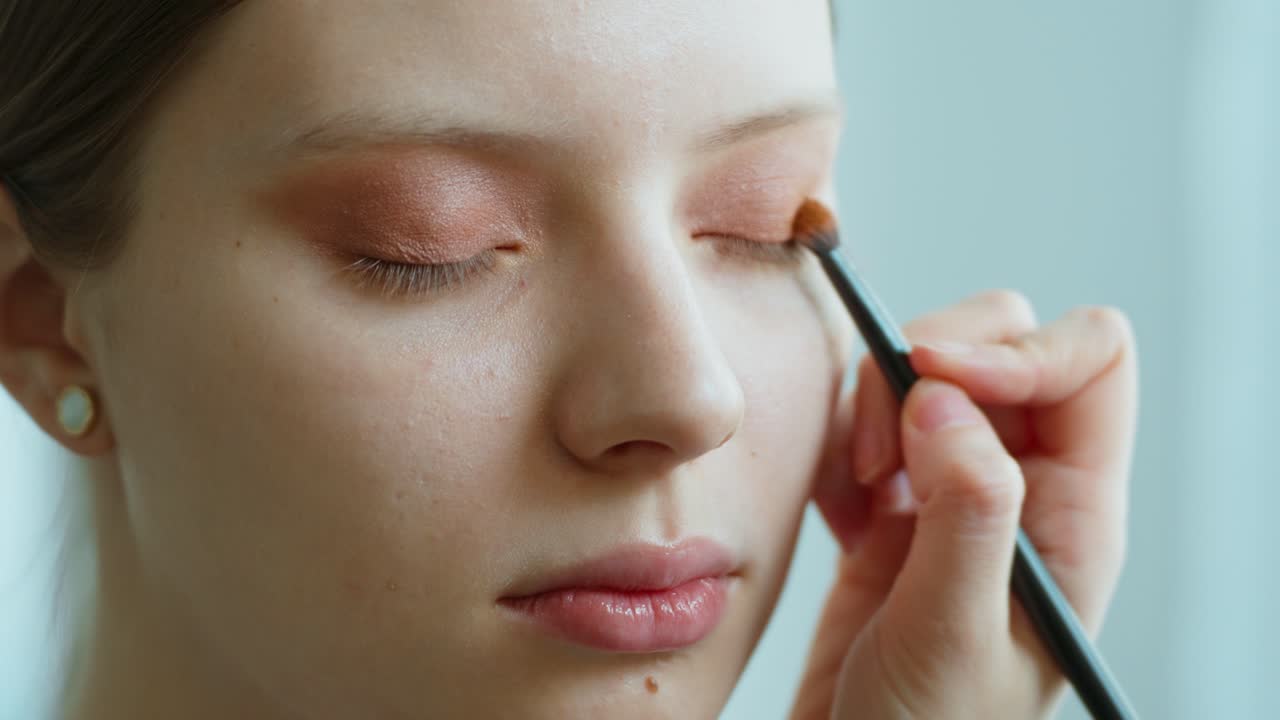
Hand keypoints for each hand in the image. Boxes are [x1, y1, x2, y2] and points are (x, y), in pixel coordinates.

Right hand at [790, 290, 1137, 719]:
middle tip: (878, 455)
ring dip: (871, 408)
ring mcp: (952, 494)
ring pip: (923, 376)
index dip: (1016, 350)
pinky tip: (832, 513)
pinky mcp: (890, 509)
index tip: (931, 378)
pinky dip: (835, 447)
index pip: (1088, 364)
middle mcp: (1022, 490)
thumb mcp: (951, 632)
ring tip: (854, 491)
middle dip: (925, 370)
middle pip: (1000, 346)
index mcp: (1073, 516)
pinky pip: (863, 426)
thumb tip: (943, 395)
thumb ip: (965, 509)